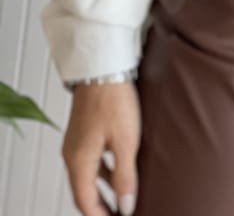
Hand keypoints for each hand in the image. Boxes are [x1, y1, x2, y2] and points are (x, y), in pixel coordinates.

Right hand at [62, 82, 140, 214]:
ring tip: (122, 198)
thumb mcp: (125, 142)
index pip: (86, 202)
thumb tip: (125, 205)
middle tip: (119, 214)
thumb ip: (125, 176)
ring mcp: (76, 143)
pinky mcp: (83, 131)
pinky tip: (118, 170)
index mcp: (79, 162)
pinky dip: (103, 172)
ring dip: (103, 189)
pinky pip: (91, 160)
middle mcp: (72, 155)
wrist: (103, 67)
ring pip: (88, 176)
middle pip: (84, 192)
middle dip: (101, 207)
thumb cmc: (114, 100)